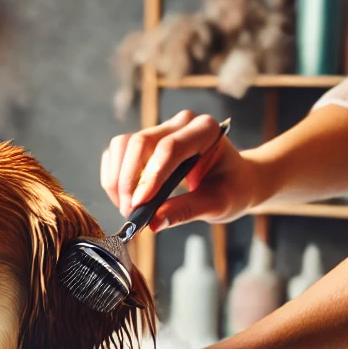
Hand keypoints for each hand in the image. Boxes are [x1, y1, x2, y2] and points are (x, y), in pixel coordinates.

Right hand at [101, 110, 270, 229]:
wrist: (233, 179)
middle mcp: (180, 125)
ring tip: (127, 207)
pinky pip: (118, 154)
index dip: (150, 177)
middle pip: (139, 143)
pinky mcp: (145, 143)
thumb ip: (185, 211)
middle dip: (128, 181)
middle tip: (130, 212)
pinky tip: (124, 198)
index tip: (139, 205)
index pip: (170, 148)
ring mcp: (160, 130)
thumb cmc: (231, 188)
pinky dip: (113, 178)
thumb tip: (152, 223)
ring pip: (122, 146)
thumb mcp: (217, 204)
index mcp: (205, 131)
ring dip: (117, 179)